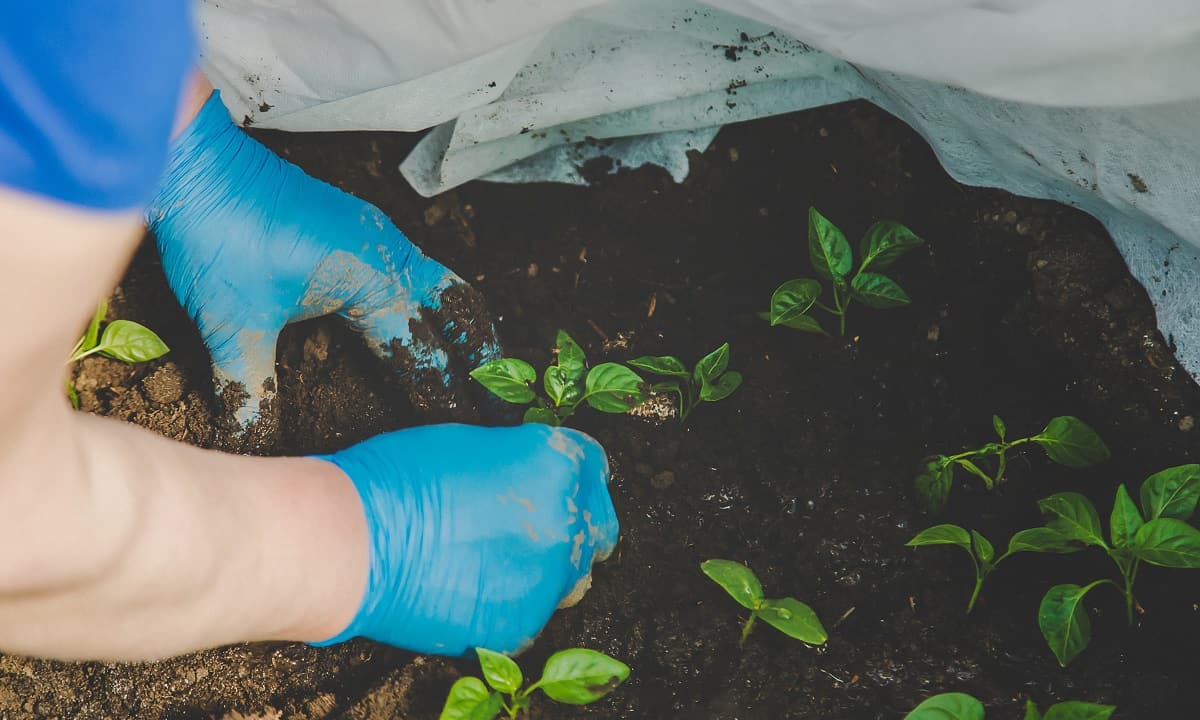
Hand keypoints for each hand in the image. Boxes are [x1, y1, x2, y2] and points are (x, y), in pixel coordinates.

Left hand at [147, 91, 498, 449]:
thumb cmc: (219, 236)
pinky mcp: (361, 226)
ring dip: (462, 325)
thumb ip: (250, 390)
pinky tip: (419, 321)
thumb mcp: (232, 324)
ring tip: (478, 365)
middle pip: (459, 311)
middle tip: (498, 402)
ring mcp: (378, 235)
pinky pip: (419, 268)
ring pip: (443, 284)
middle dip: (480, 357)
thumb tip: (251, 445)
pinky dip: (435, 302)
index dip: (444, 399)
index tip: (465, 435)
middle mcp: (390, 255)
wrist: (196, 162)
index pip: (423, 353)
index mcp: (372, 281)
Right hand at [312, 423, 617, 655]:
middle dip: (573, 524)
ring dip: (548, 568)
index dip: (572, 475)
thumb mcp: (470, 445)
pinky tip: (470, 589)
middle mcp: (566, 521)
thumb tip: (526, 479)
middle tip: (530, 528)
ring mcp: (548, 579)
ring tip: (496, 561)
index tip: (554, 485)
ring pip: (573, 577)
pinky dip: (511, 604)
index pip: (594, 467)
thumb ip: (517, 463)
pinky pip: (533, 615)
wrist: (352, 542)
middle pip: (598, 527)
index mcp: (556, 464)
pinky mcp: (522, 626)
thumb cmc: (396, 479)